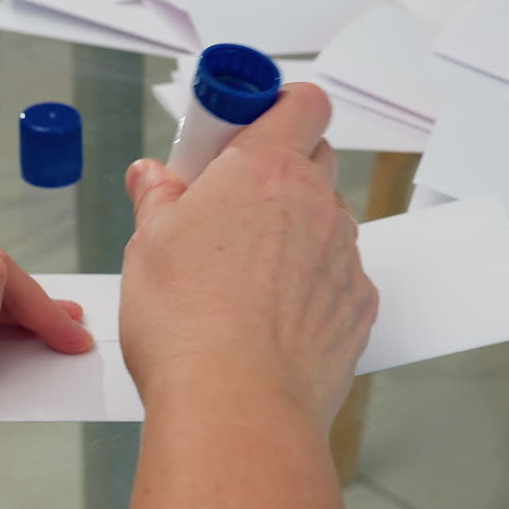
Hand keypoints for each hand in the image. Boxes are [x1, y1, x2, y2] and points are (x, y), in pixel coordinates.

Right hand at [119, 83, 377, 429]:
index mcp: (265, 170)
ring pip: (328, 223)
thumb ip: (158, 198)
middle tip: (232, 203)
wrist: (235, 405)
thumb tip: (152, 177)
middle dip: (281, 170)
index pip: (301, 103)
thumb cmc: (188, 326)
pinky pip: (340, 277)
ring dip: (297, 232)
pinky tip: (272, 317)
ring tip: (246, 276)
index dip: (278, 105)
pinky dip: (314, 286)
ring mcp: (344, 257)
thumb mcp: (149, 245)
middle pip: (316, 159)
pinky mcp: (359, 307)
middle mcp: (317, 204)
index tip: (243, 124)